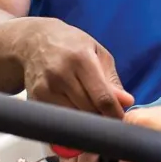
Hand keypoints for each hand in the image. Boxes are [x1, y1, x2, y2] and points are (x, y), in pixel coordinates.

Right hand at [10, 17, 133, 117]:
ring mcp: (45, 89)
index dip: (115, 114)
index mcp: (81, 59)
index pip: (102, 97)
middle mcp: (61, 75)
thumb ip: (112, 80)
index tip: (121, 120)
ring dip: (85, 120)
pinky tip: (73, 109)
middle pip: (88, 111)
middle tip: (107, 115)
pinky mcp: (35, 99)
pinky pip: (58, 119)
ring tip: (89, 110)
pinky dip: (69, 119)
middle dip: (101, 117)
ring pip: (73, 118)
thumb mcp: (97, 53)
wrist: (33, 41)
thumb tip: (127, 102)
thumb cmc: (71, 45)